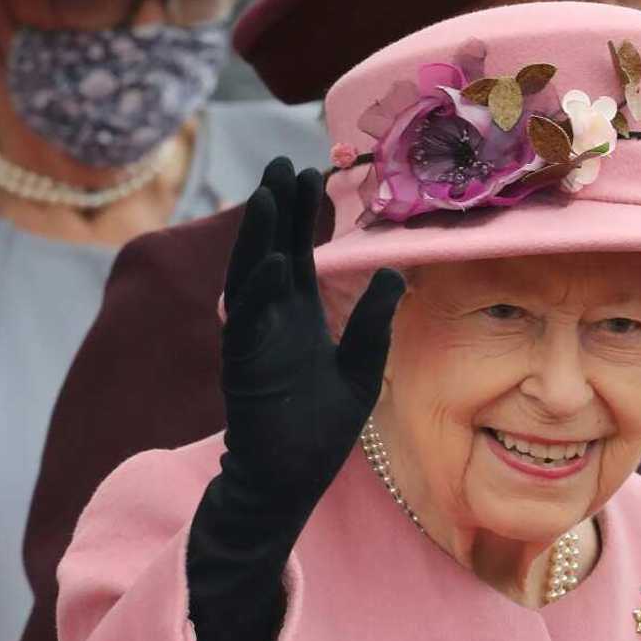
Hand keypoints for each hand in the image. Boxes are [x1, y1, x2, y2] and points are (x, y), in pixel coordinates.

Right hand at [220, 157, 404, 501]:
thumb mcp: (360, 367)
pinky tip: (274, 261)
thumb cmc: (321, 427)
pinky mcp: (244, 367)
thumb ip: (372, 321)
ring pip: (251, 276)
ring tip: (272, 193)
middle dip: (276, 209)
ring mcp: (254, 340)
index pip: (298, 254)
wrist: (291, 478)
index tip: (312, 174)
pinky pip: (247, 323)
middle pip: (271, 251)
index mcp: (298, 317)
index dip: (303, 217)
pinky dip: (259, 292)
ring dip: (260, 235)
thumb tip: (396, 273)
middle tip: (283, 162)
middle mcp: (272, 320)